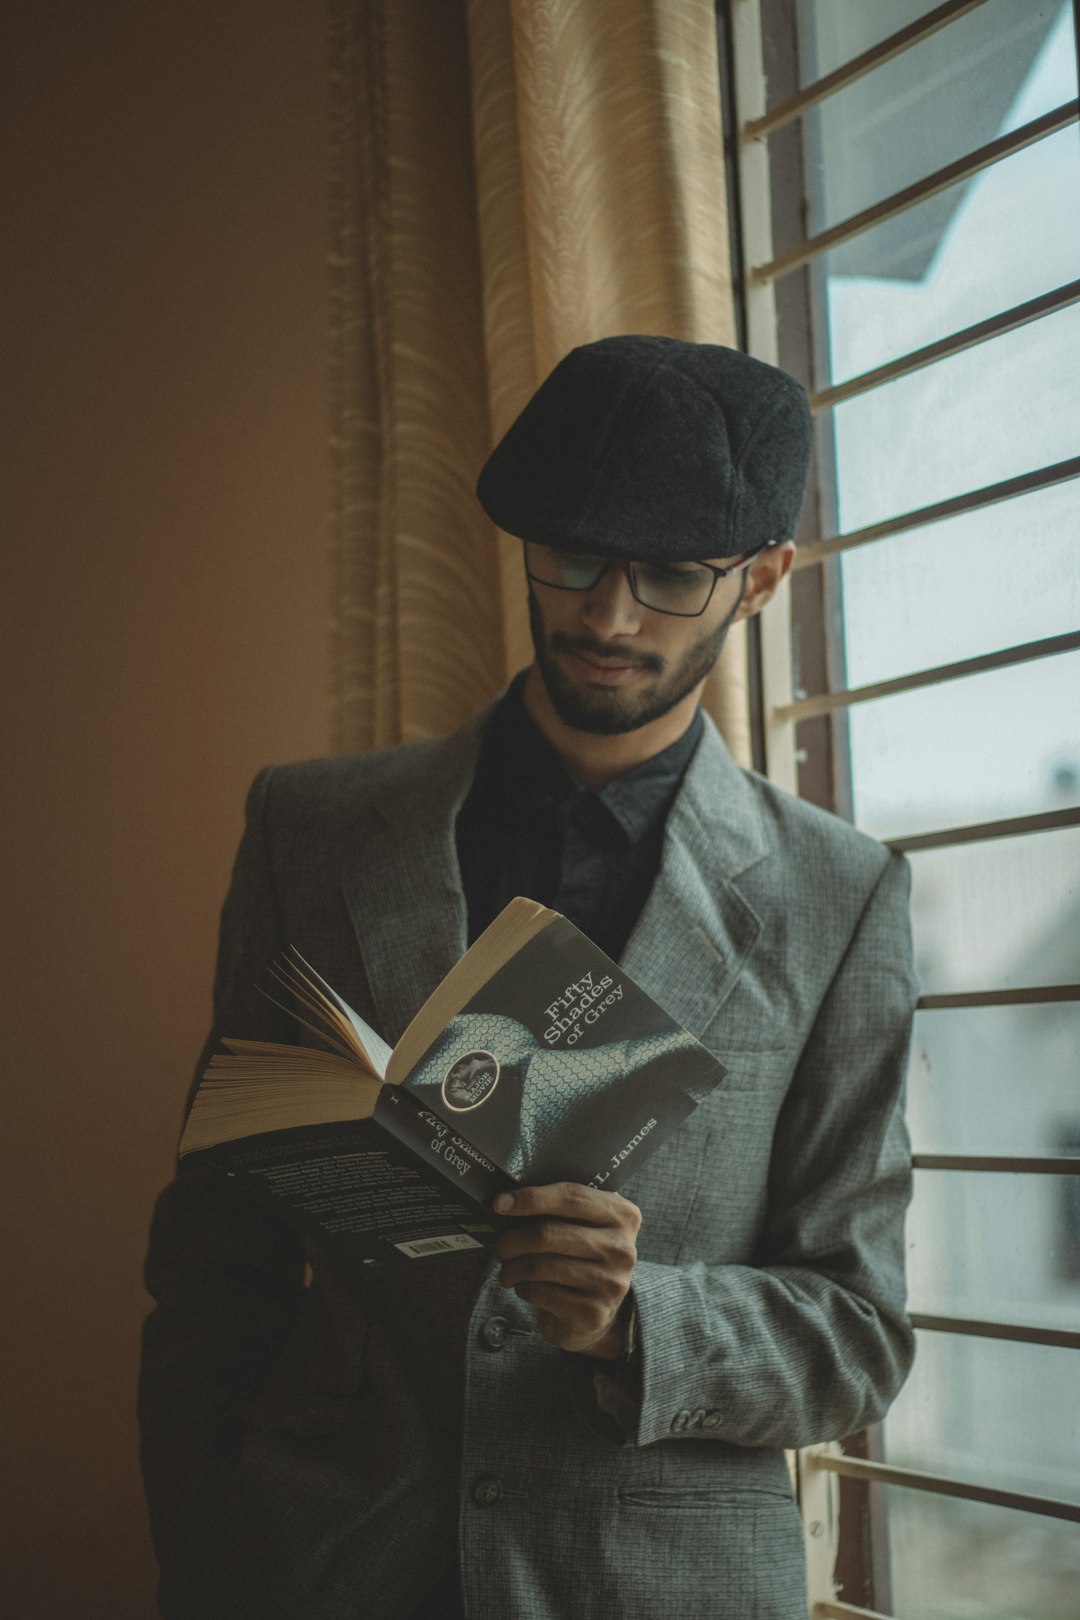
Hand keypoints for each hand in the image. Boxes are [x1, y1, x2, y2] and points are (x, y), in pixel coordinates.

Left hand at [492, 1182, 640, 1356]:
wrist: (598, 1311)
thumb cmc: (581, 1258)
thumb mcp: (584, 1225)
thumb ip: (559, 1207)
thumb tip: (508, 1199)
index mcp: (622, 1215)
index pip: (571, 1197)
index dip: (531, 1197)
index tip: (500, 1202)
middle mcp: (621, 1248)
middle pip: (548, 1233)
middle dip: (512, 1240)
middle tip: (500, 1248)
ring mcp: (609, 1283)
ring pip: (539, 1265)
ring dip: (512, 1268)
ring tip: (508, 1270)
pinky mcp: (592, 1313)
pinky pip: (540, 1293)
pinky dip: (523, 1289)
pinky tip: (525, 1287)